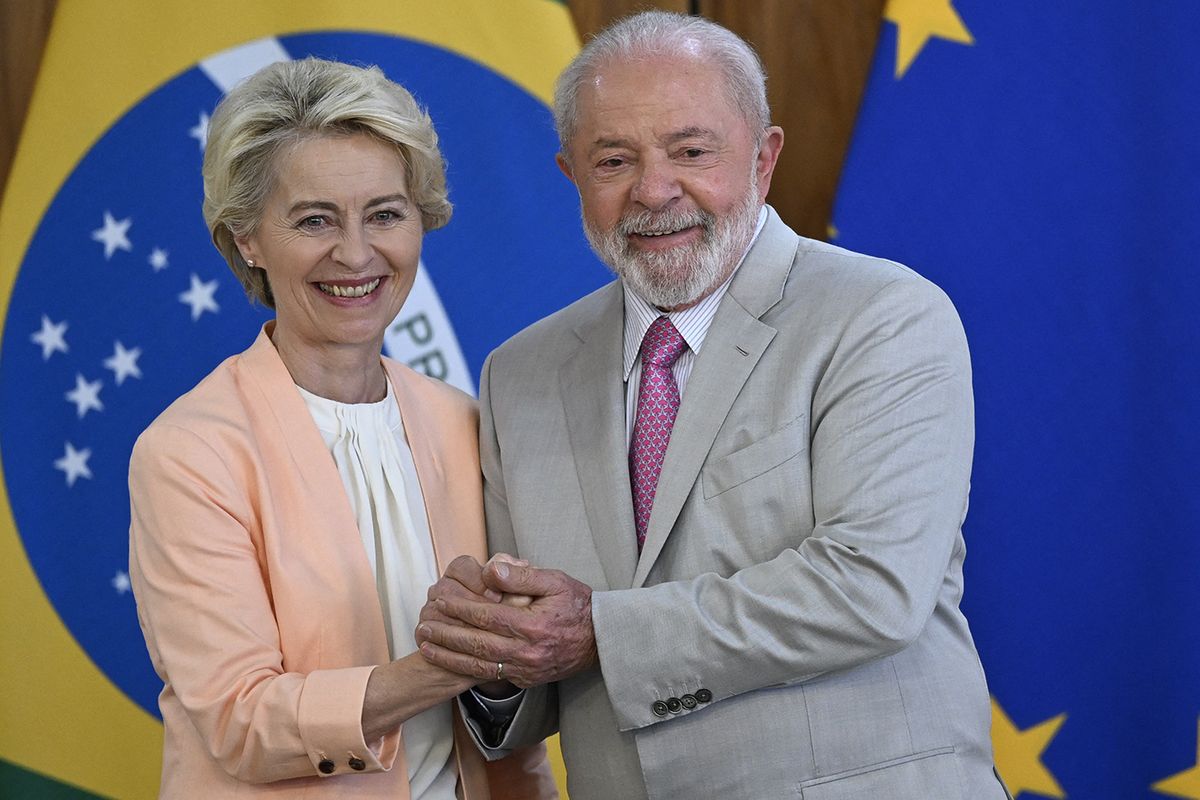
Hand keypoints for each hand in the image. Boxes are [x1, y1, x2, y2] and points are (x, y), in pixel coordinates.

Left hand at [417, 560, 596, 687]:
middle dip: (446, 634)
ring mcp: (526, 670)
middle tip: (422, 625)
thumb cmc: (577, 605)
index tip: (441, 600)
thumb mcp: (555, 581)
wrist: (601, 640)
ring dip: (449, 655)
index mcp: (533, 625)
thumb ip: (521, 576)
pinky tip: (450, 660)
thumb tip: (490, 569)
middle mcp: (527, 652)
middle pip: (476, 644)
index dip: (460, 609)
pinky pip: (491, 676)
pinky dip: (466, 669)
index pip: (486, 616)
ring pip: (479, 665)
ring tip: (425, 645)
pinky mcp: (526, 680)